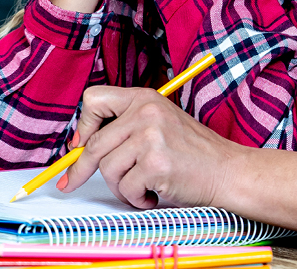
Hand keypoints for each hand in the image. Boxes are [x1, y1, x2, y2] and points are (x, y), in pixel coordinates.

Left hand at [57, 86, 242, 209]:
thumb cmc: (194, 153)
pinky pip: (126, 188)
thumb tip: (81, 146)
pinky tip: (154, 193)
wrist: (227, 171)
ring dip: (121, 187)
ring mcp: (151, 137)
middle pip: (95, 144)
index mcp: (145, 98)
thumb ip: (127, 127)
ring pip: (108, 169)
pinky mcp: (156, 164)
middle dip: (79, 169)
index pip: (94, 99)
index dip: (83, 125)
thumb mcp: (160, 124)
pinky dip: (136, 198)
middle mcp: (146, 112)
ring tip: (142, 186)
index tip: (79, 145)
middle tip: (69, 183)